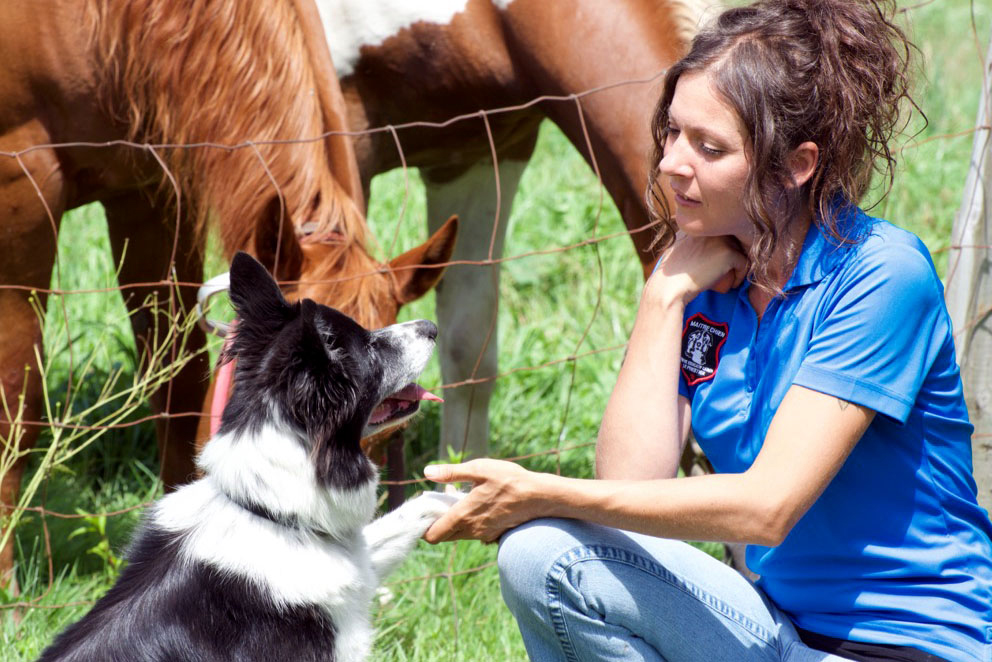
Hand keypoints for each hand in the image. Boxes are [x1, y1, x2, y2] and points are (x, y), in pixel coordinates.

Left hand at [422, 459, 540, 543]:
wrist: (539, 497)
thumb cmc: (509, 480)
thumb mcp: (479, 469)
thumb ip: (451, 472)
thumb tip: (427, 472)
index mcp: (463, 516)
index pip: (432, 535)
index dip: (424, 526)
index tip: (426, 509)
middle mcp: (471, 530)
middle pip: (443, 536)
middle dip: (437, 521)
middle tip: (441, 500)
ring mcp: (482, 535)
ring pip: (458, 534)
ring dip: (453, 519)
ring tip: (459, 496)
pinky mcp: (493, 534)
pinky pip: (473, 532)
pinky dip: (468, 520)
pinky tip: (475, 502)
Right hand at [647, 233, 747, 304]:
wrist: (670, 286)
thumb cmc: (669, 275)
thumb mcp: (674, 250)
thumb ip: (685, 242)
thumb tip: (698, 249)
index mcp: (696, 224)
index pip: (718, 232)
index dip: (720, 249)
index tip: (715, 264)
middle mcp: (709, 226)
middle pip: (731, 239)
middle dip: (731, 256)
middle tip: (725, 273)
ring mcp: (720, 238)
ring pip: (740, 251)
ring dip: (737, 267)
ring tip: (728, 279)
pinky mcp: (728, 252)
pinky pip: (744, 264)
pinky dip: (740, 277)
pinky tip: (731, 285)